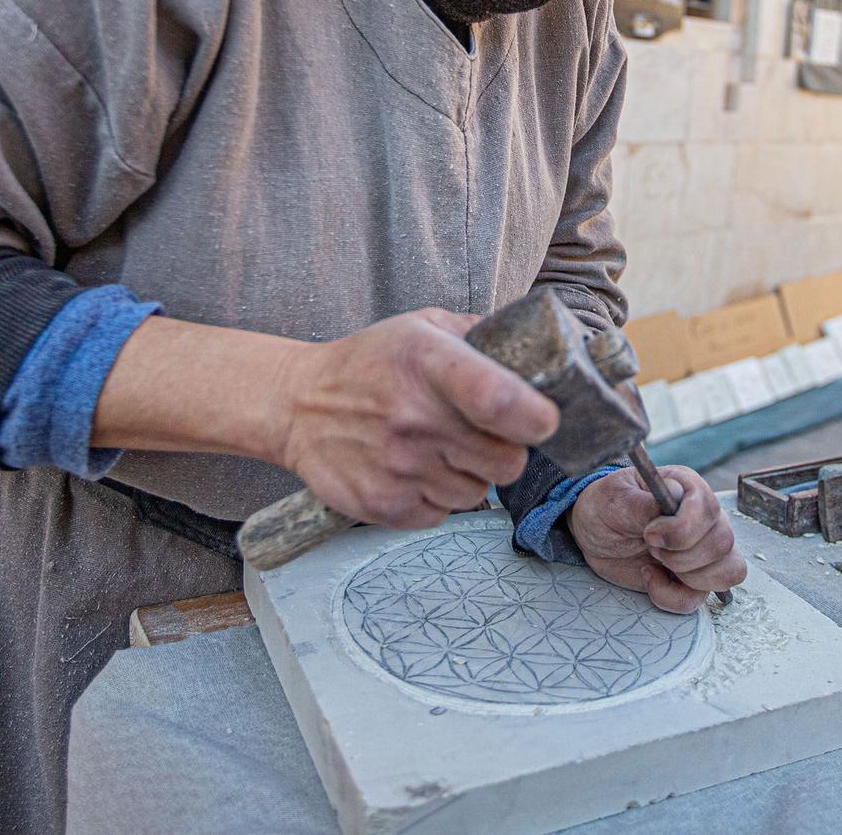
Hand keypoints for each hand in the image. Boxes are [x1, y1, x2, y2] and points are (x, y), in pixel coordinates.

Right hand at [275, 309, 559, 529]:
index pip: (499, 400)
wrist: (298, 406)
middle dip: (505, 450)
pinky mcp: (382, 505)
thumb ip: (482, 337)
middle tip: (481, 434)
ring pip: (479, 493)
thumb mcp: (423, 327)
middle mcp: (413, 417)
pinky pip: (444, 514)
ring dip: (470, 475)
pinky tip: (414, 469)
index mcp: (428, 361)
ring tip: (439, 448)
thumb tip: (541, 352)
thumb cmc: (372, 363)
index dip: (535, 416)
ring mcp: (396, 467)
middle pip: (508, 462)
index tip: (543, 418)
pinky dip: (438, 497)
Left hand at [567, 466, 747, 613]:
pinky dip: (671, 596)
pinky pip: (700, 598)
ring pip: (728, 571)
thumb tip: (668, 508)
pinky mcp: (692, 577)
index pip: (710, 509)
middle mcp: (704, 518)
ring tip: (655, 561)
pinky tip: (651, 578)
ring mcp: (703, 549)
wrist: (593, 534)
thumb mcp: (615, 499)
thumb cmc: (606, 507)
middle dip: (682, 554)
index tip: (648, 534)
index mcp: (688, 489)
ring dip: (687, 576)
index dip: (682, 528)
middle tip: (650, 547)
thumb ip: (643, 504)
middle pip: (723, 543)